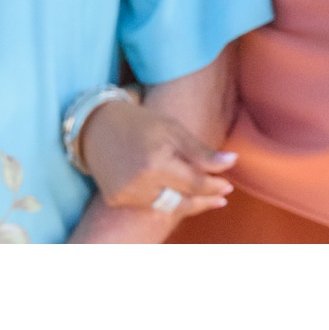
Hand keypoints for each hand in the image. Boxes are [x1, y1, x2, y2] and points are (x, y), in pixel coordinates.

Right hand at [79, 95, 235, 218]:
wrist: (95, 125)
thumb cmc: (140, 122)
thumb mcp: (173, 129)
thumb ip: (200, 151)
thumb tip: (233, 162)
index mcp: (156, 161)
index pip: (194, 183)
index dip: (214, 187)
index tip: (227, 186)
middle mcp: (139, 182)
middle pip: (182, 202)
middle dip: (204, 200)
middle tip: (222, 198)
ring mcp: (125, 194)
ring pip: (166, 206)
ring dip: (185, 202)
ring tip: (202, 198)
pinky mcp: (116, 199)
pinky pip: (147, 205)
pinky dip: (161, 200)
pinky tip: (168, 190)